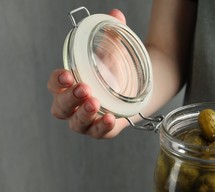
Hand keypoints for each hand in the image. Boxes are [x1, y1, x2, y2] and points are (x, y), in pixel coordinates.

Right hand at [47, 9, 129, 138]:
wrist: (138, 87)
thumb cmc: (116, 69)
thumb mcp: (113, 51)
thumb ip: (112, 33)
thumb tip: (116, 15)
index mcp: (70, 86)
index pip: (55, 85)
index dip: (57, 81)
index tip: (67, 74)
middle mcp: (74, 106)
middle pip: (60, 108)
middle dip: (69, 99)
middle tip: (83, 88)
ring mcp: (87, 120)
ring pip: (76, 123)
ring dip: (83, 114)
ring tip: (94, 102)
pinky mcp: (103, 131)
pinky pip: (99, 133)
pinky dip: (102, 127)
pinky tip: (109, 118)